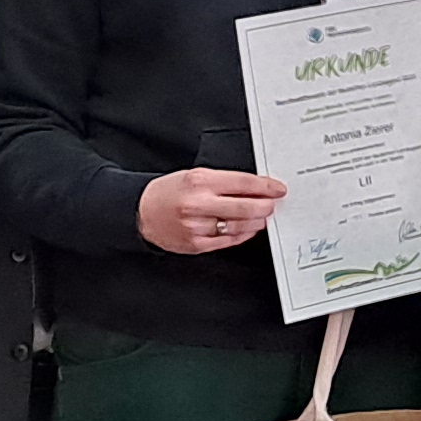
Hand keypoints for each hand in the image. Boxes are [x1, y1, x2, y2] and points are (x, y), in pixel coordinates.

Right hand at [140, 168, 287, 255]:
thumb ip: (223, 182)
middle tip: (273, 204)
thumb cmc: (170, 192)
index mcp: (200, 181)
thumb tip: (255, 188)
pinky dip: (242, 234)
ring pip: (239, 226)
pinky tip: (248, 228)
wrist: (142, 212)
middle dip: (265, 206)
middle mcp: (198, 204)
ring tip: (262, 217)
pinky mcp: (197, 244)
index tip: (278, 189)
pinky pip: (228, 240)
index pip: (242, 183)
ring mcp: (197, 226)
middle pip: (245, 207)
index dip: (265, 187)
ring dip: (256, 222)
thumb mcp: (194, 176)